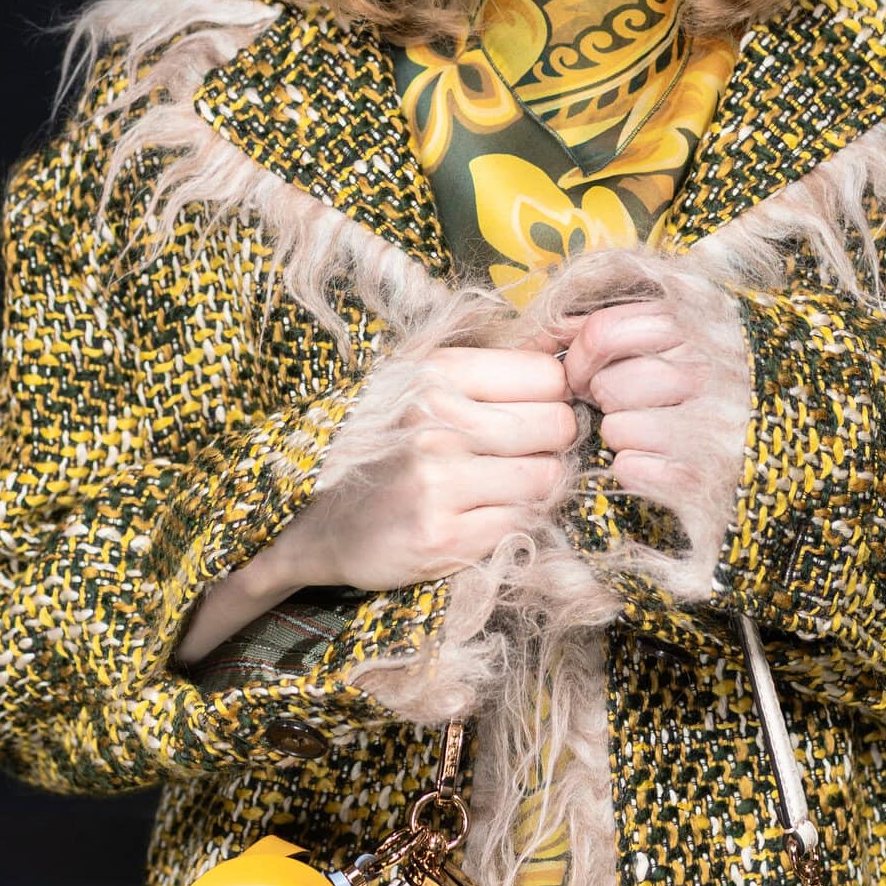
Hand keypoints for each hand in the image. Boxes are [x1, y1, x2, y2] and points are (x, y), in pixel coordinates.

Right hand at [264, 345, 576, 590]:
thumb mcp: (418, 386)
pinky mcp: (443, 536)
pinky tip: (485, 514)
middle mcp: (435, 420)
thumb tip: (570, 349)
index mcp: (432, 372)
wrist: (314, 524)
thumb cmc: (383, 448)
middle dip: (552, 442)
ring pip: (548, 476)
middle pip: (556, 424)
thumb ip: (487, 368)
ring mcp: (438, 480)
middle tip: (526, 453)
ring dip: (538, 485)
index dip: (554, 396)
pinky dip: (517, 521)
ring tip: (504, 485)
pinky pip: (525, 521)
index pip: (547, 374)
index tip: (535, 411)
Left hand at [556, 299, 714, 504]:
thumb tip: (554, 328)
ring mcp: (709, 423)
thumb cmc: (727, 374)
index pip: (602, 333)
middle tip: (638, 403)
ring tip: (659, 431)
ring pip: (615, 429)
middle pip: (606, 385)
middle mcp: (706, 369)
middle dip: (610, 399)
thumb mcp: (690, 325)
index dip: (580, 358)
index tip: (585, 373)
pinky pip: (630, 468)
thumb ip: (627, 320)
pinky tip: (669, 460)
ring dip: (626, 435)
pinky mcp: (703, 474)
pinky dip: (641, 469)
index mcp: (698, 322)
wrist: (795, 436)